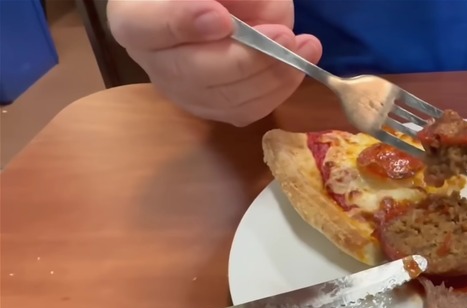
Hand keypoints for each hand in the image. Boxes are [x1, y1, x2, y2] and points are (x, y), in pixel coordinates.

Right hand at [107, 0, 321, 126]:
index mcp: (134, 16)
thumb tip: (240, 14)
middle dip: (243, 58)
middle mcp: (153, 60)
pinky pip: (246, 110)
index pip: (143, 26)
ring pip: (223, 98)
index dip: (180, 23)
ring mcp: (183, 90)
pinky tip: (300, 63)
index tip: (221, 17)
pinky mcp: (215, 108)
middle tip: (282, 35)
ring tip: (304, 46)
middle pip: (190, 72)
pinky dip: (279, 88)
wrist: (227, 6)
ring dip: (271, 75)